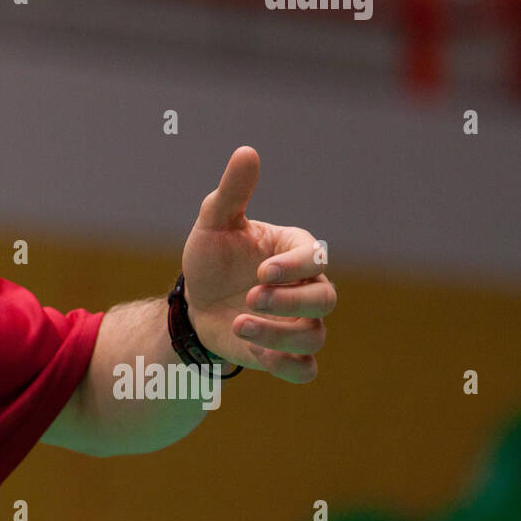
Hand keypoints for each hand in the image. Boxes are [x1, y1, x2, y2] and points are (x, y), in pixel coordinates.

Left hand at [180, 146, 334, 382]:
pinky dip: (288, 366)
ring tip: (238, 324)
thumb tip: (247, 151)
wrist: (194, 301)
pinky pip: (305, 369)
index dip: (294, 267)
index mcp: (296, 252)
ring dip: (280, 335)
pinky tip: (255, 351)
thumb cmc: (211, 257)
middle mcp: (305, 288)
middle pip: (325, 299)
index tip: (261, 271)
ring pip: (315, 337)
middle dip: (289, 303)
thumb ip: (233, 191)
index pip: (315, 258)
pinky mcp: (285, 354)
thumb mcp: (214, 222)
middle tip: (251, 298)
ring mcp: (298, 323)